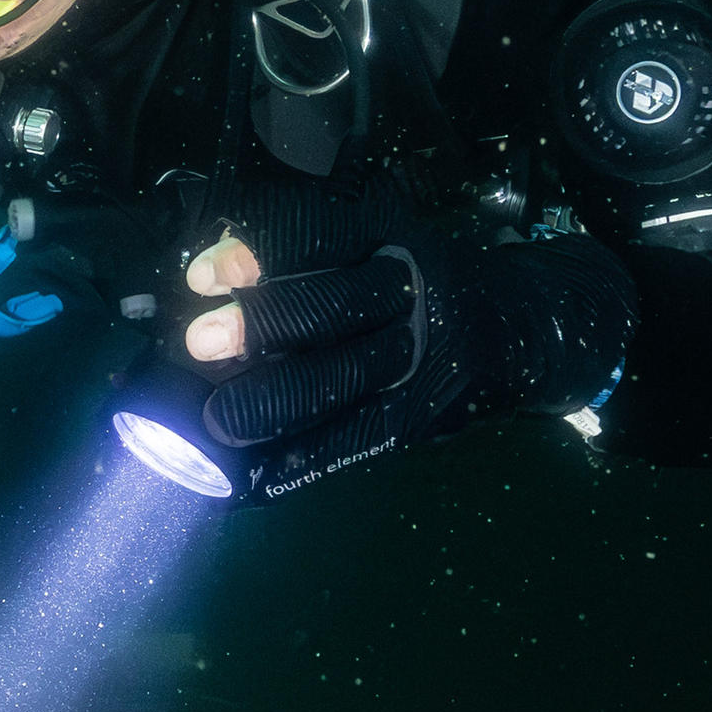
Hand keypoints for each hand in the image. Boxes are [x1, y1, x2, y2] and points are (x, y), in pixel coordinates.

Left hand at [171, 171, 633, 501]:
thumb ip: (297, 251)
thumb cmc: (412, 280)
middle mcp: (403, 293)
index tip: (202, 275)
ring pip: (337, 380)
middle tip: (202, 342)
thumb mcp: (373, 240)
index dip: (260, 255)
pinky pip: (349, 442)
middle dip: (263, 326)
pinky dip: (294, 463)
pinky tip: (245, 477)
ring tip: (217, 416)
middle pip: (330, 306)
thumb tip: (199, 280)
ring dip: (270, 402)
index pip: (319, 234)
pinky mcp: (414, 418)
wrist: (512, 327)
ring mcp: (413, 361)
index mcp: (383, 237)